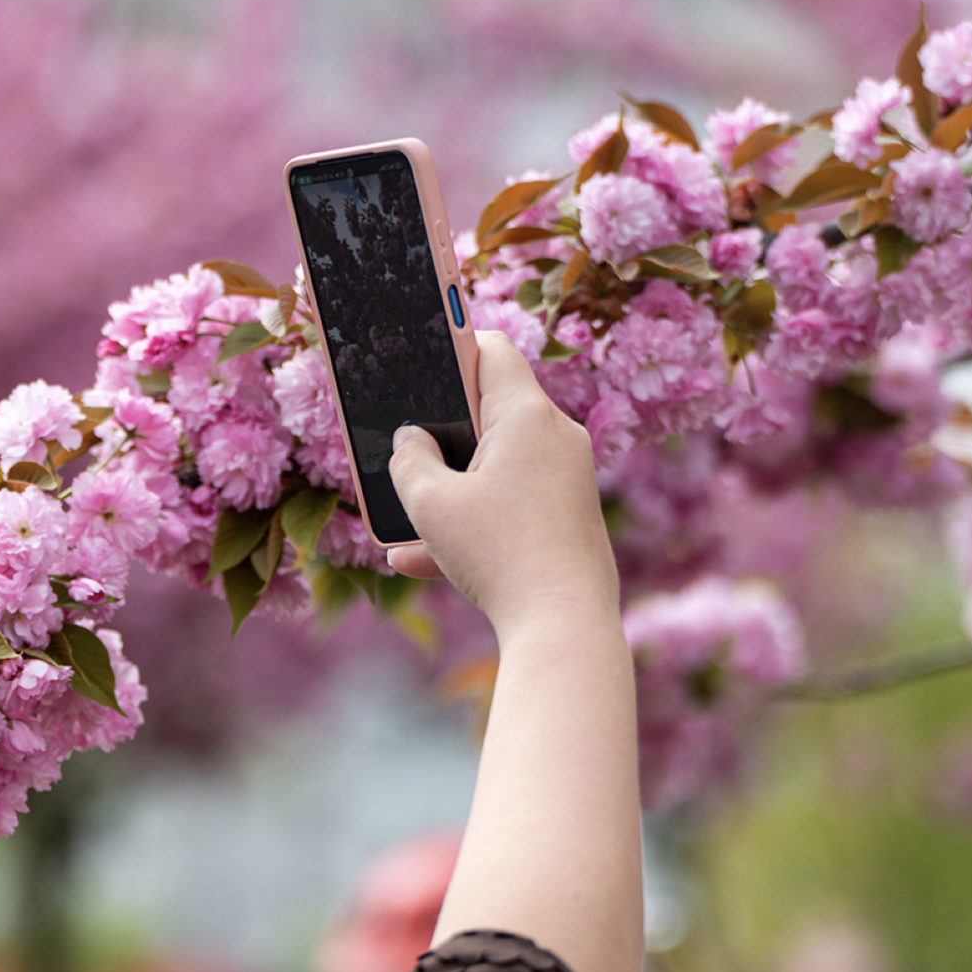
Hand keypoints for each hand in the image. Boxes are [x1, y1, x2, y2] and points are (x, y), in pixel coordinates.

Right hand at [386, 332, 617, 643]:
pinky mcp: (569, 519)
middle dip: (442, 428)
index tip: (420, 348)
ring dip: (449, 486)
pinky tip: (414, 559)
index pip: (491, 350)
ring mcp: (568, 480)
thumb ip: (409, 461)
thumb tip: (413, 444)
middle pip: (491, 411)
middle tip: (403, 434)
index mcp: (528, 416)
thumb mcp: (431, 504)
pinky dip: (472, 523)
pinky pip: (512, 507)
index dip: (451, 343)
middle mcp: (558, 438)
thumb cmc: (500, 556)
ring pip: (496, 467)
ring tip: (402, 511)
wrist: (564, 629)